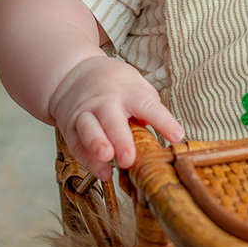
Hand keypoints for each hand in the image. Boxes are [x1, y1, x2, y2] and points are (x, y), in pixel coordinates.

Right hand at [48, 54, 183, 180]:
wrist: (72, 74)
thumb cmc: (111, 82)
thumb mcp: (134, 83)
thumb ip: (149, 105)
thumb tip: (165, 129)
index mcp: (127, 90)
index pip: (147, 105)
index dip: (163, 121)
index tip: (177, 136)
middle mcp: (105, 101)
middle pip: (112, 119)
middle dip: (121, 140)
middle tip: (129, 159)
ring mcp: (85, 113)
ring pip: (89, 129)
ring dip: (97, 145)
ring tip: (107, 158)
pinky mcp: (70, 127)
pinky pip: (77, 145)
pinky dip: (88, 161)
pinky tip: (102, 173)